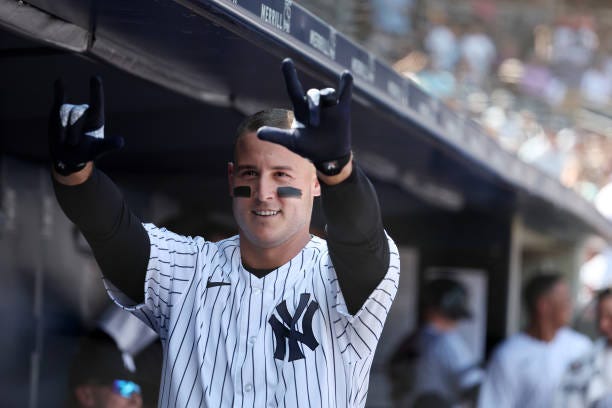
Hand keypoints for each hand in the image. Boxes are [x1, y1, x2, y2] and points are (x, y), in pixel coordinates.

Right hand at [49, 76, 123, 175]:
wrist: (68, 156)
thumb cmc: (86, 152)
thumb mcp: (97, 150)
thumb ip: (108, 145)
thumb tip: (121, 142)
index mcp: (96, 118)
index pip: (97, 102)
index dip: (96, 90)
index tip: (96, 78)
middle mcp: (85, 111)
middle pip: (76, 113)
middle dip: (73, 130)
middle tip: (73, 144)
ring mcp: (72, 110)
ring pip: (62, 113)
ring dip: (62, 130)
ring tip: (65, 141)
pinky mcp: (59, 111)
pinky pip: (59, 98)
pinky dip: (59, 90)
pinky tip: (59, 81)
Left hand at [257, 58, 352, 175]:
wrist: (328, 157)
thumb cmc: (308, 148)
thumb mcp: (292, 142)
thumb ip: (276, 136)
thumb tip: (258, 133)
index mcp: (300, 109)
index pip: (294, 88)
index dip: (290, 75)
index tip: (287, 61)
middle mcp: (314, 105)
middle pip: (313, 95)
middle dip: (314, 107)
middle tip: (314, 125)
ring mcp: (329, 106)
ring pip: (327, 93)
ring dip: (327, 99)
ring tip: (330, 108)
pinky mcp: (342, 110)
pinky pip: (345, 93)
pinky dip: (346, 84)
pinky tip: (346, 74)